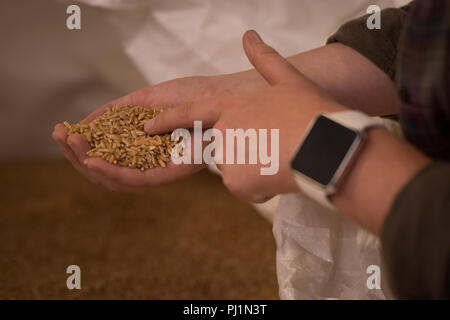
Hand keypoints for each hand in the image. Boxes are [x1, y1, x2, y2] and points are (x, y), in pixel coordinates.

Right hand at [52, 72, 266, 190]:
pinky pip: (139, 180)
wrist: (226, 95)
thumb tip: (87, 121)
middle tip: (62, 137)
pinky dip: (114, 173)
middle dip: (79, 156)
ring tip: (72, 145)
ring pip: (118, 180)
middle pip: (107, 171)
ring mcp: (160, 169)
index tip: (62, 131)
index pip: (105, 154)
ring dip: (90, 164)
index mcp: (142, 146)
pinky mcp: (173, 173)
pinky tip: (93, 160)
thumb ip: (118, 111)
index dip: (81, 147)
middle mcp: (149, 161)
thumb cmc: (194, 95)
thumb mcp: (146, 98)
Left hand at [146, 30, 344, 201]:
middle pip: (224, 149)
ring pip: (237, 172)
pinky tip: (282, 176)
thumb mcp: (289, 80)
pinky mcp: (235, 182)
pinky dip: (263, 188)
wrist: (326, 145)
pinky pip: (248, 190)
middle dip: (246, 153)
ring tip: (284, 160)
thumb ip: (265, 59)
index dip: (168, 120)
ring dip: (257, 171)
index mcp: (232, 106)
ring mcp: (226, 156)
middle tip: (273, 150)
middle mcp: (223, 131)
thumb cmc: (311, 111)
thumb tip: (249, 35)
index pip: (190, 113)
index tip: (148, 127)